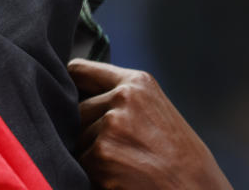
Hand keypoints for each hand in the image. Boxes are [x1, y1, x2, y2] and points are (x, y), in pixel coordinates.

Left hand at [68, 59, 233, 189]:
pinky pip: (79, 165)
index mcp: (137, 83)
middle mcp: (122, 98)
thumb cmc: (181, 159)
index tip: (67, 97)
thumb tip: (78, 98)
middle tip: (117, 150)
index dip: (71, 87)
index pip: (80, 70)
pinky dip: (94, 176)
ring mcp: (111, 126)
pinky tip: (120, 180)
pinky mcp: (101, 156)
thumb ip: (122, 99)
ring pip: (76, 140)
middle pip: (76, 110)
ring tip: (125, 166)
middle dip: (86, 130)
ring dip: (90, 156)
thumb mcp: (156, 112)